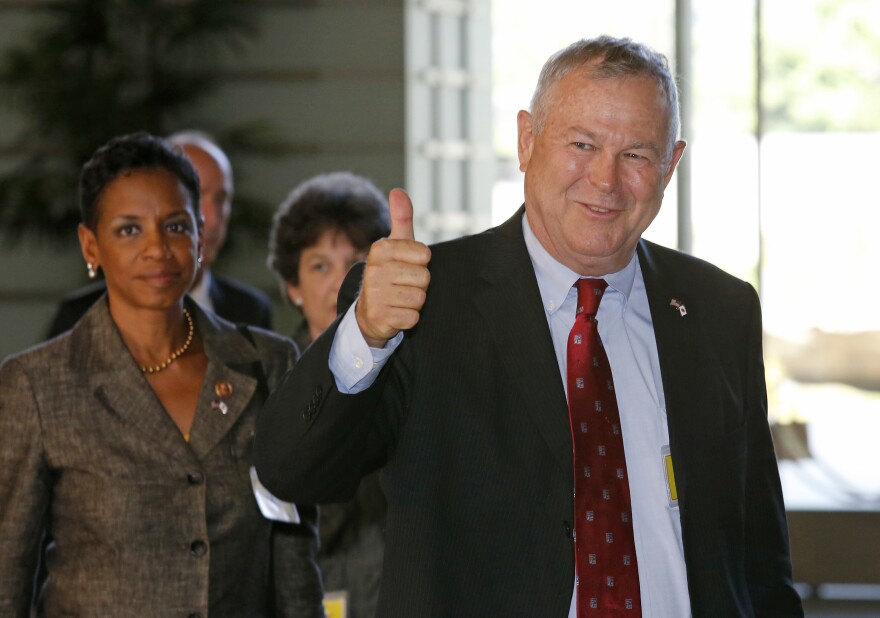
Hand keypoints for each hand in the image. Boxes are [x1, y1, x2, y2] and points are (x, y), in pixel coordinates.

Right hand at [356, 188, 430, 347]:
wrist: (369, 312)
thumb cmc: (389, 273)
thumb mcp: (395, 245)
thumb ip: (401, 218)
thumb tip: (398, 190)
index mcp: (380, 249)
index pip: (425, 255)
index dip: (420, 263)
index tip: (406, 266)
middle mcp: (374, 270)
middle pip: (424, 277)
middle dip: (419, 284)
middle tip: (403, 285)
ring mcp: (376, 295)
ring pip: (420, 298)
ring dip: (415, 301)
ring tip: (400, 298)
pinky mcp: (381, 317)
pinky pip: (413, 317)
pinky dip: (409, 318)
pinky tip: (396, 313)